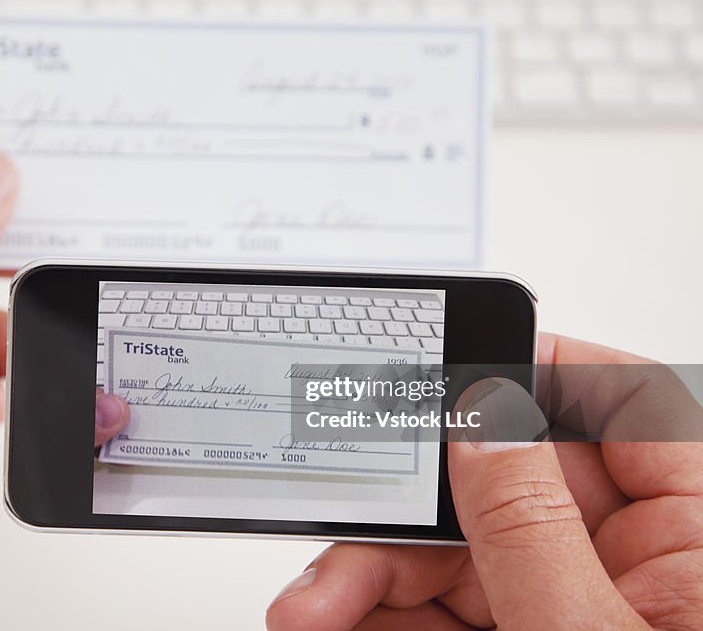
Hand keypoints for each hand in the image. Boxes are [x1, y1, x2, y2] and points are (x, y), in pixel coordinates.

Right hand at [266, 334, 702, 629]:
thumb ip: (533, 528)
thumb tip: (481, 418)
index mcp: (697, 530)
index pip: (621, 401)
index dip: (527, 367)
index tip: (436, 373)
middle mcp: (639, 555)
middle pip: (498, 480)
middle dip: (401, 515)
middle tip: (336, 551)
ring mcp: (576, 601)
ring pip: (453, 552)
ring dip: (369, 578)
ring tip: (308, 613)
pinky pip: (442, 610)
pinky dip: (379, 618)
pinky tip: (331, 624)